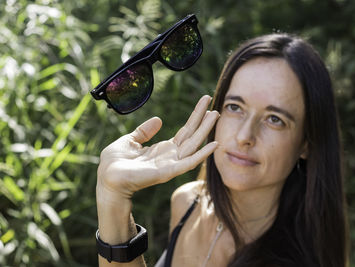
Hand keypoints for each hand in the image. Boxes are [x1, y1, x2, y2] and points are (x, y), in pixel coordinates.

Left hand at [97, 95, 218, 199]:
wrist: (107, 179)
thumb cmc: (115, 163)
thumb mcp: (129, 140)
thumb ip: (144, 131)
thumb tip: (159, 120)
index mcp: (163, 149)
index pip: (184, 131)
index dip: (194, 117)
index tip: (204, 103)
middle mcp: (170, 156)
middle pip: (192, 136)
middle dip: (204, 121)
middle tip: (216, 107)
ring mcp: (171, 164)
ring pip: (193, 145)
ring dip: (205, 131)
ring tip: (216, 115)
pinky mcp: (167, 172)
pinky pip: (189, 163)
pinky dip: (202, 154)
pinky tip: (214, 145)